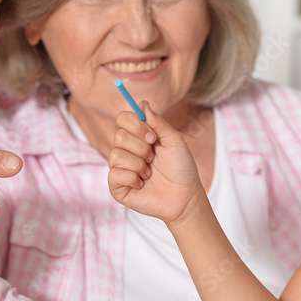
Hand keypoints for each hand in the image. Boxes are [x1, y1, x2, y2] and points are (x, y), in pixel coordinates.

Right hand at [108, 102, 205, 224]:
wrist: (185, 196)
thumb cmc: (181, 168)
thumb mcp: (174, 140)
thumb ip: (158, 122)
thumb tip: (143, 103)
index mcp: (138, 136)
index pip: (122, 118)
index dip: (135, 125)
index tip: (152, 137)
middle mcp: (126, 150)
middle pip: (119, 136)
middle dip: (141, 148)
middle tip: (154, 158)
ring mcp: (120, 168)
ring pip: (116, 155)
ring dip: (139, 165)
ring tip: (150, 173)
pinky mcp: (117, 186)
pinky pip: (115, 174)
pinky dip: (133, 178)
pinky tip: (142, 184)